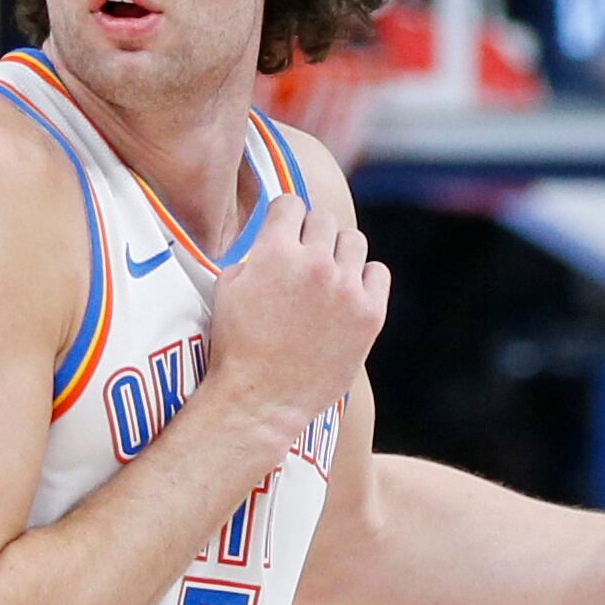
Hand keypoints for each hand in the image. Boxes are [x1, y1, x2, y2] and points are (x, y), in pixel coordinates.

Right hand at [205, 194, 387, 433]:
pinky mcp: (370, 314)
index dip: (284, 217)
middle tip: (302, 260)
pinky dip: (364, 279)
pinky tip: (347, 295)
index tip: (284, 230)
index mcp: (274, 252)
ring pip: (353, 241)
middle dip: (310, 234)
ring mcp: (346, 288)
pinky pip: (378, 272)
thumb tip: (273, 238)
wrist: (261, 401)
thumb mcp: (227, 289)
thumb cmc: (236, 348)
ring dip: (338, 253)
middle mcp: (314, 263)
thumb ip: (253, 254)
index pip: (290, 204)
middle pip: (323, 220)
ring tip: (326, 276)